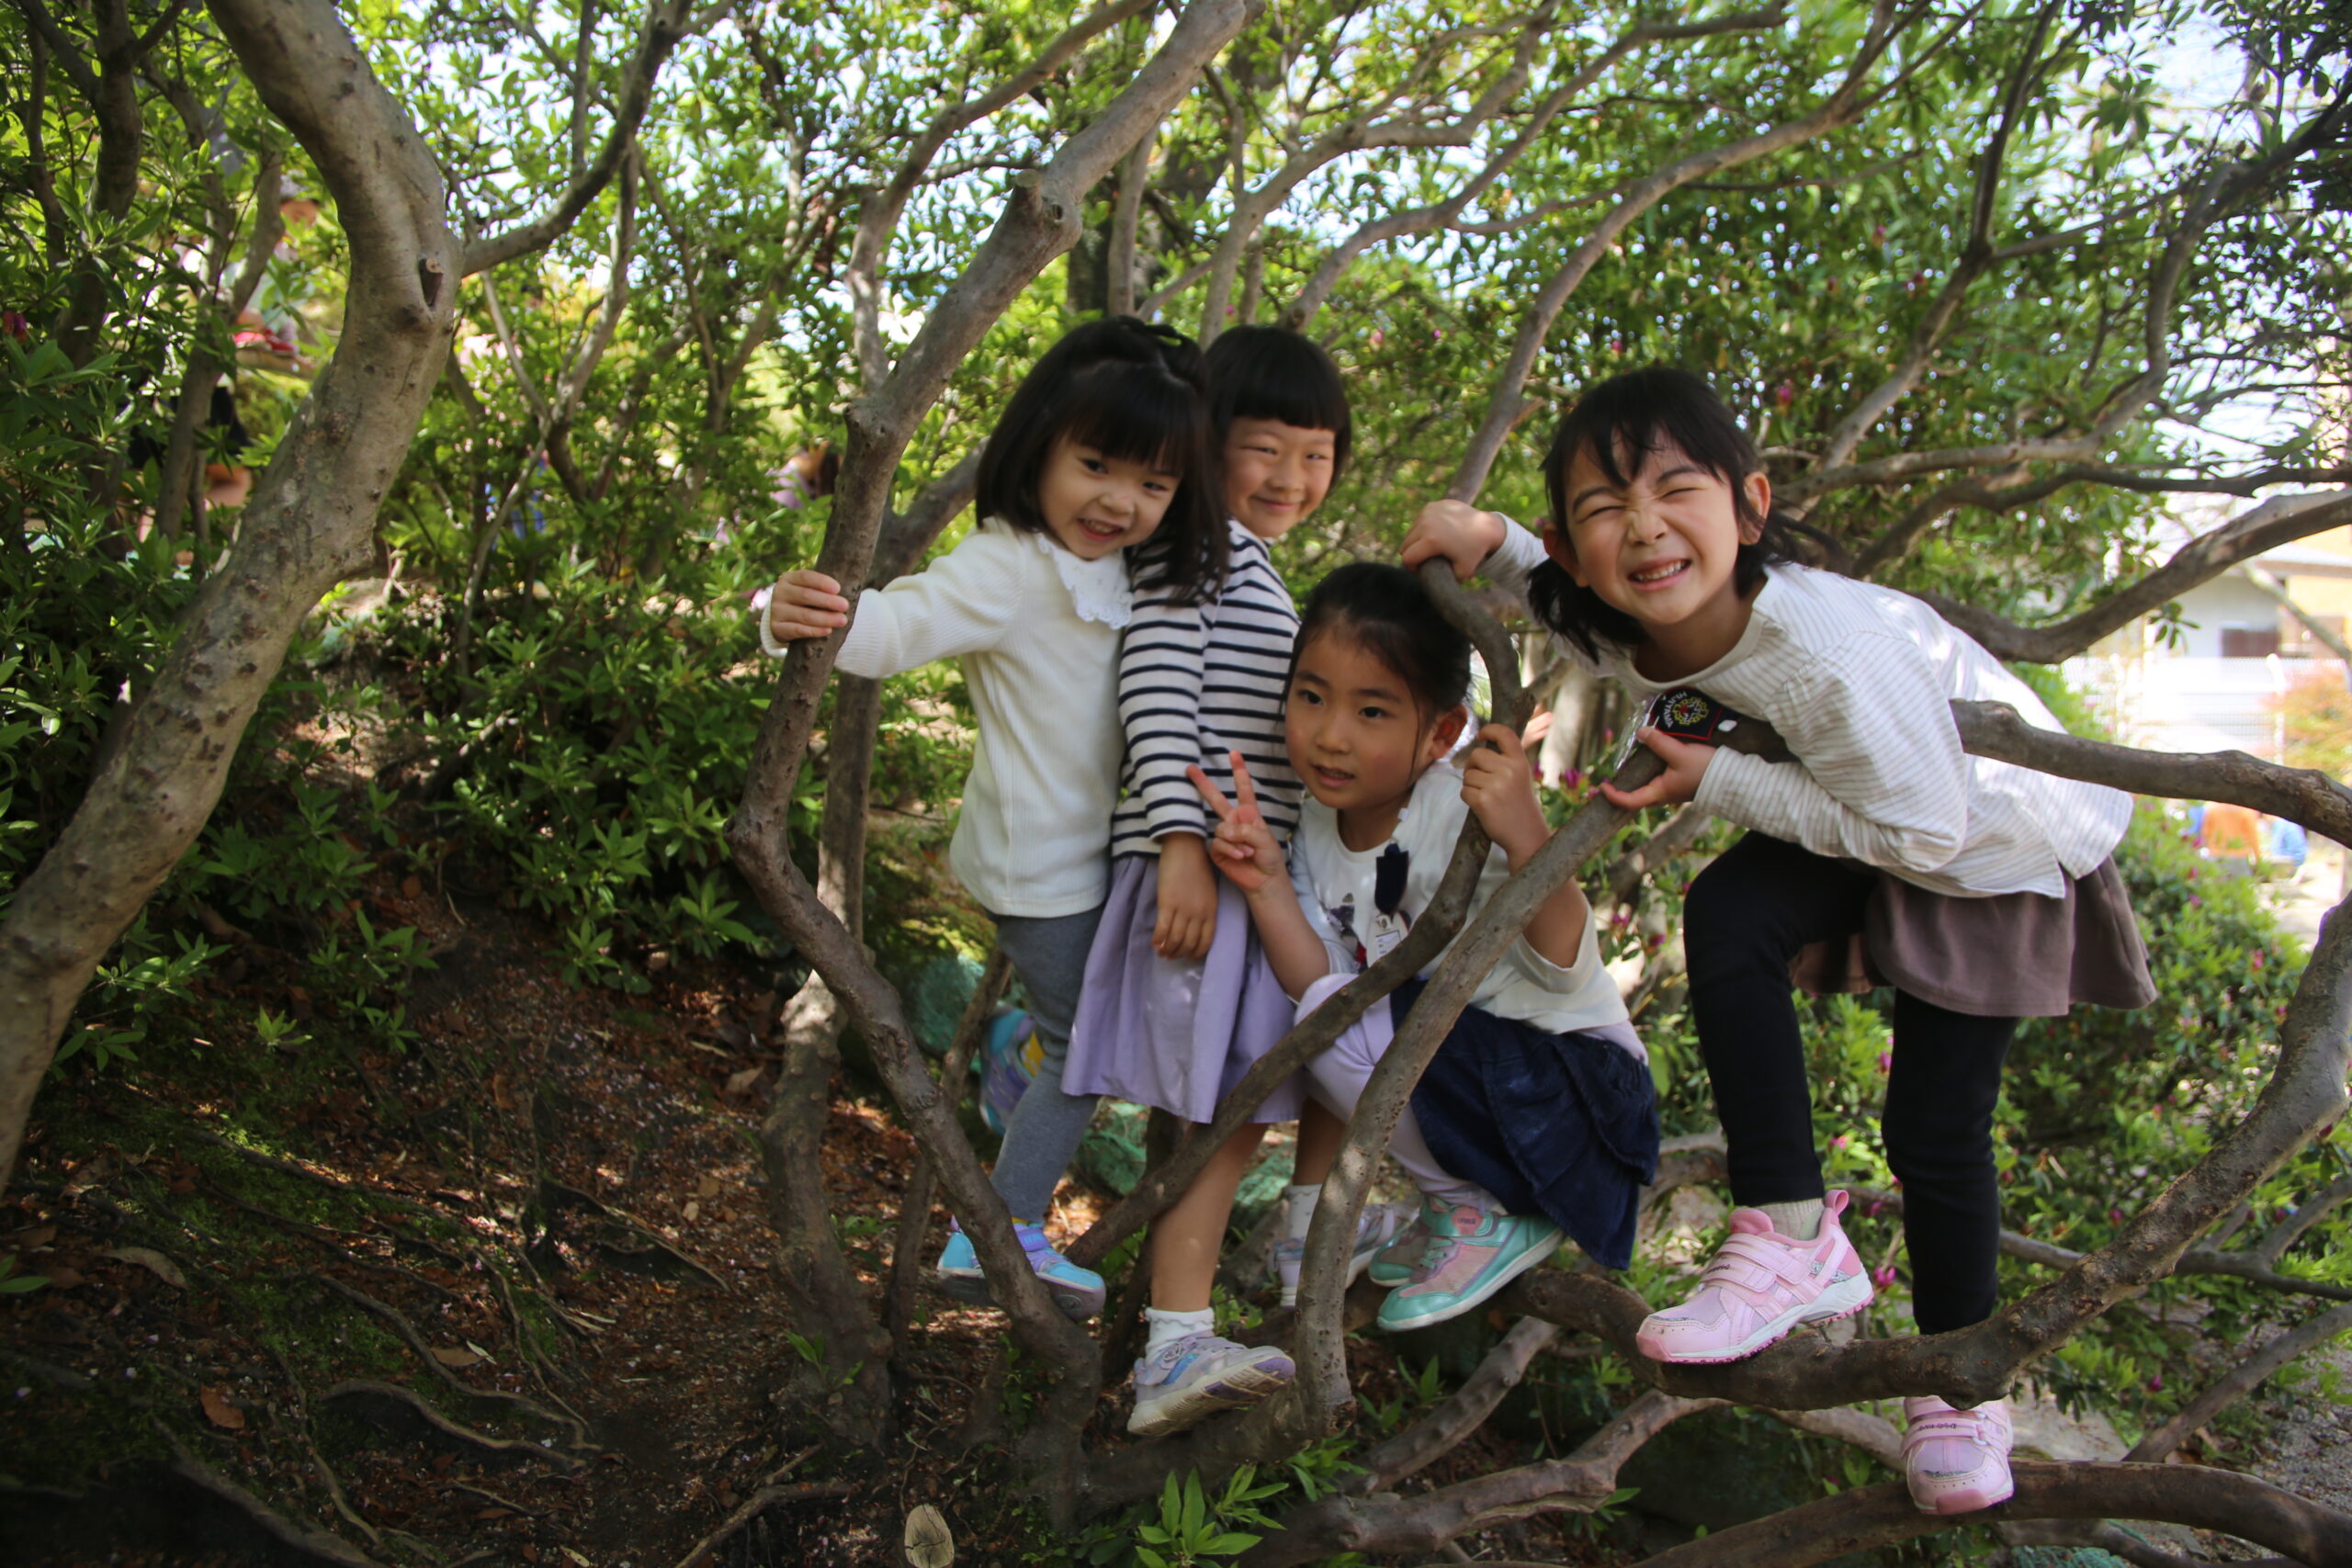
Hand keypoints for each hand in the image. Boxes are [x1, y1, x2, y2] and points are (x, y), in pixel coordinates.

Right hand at [765, 569, 849, 641]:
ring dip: (825, 618)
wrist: (784, 620)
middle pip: (806, 595)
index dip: (822, 582)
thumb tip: (843, 595)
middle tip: (844, 606)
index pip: (805, 577)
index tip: (838, 589)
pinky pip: (797, 630)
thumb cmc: (804, 602)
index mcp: (788, 579)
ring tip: (842, 620)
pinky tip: (827, 630)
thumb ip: (822, 589)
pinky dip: (814, 631)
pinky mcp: (776, 627)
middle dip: (827, 601)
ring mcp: (776, 610)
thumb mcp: (809, 590)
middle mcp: (780, 592)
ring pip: (804, 615)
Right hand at [1153, 834, 1218, 960]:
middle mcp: (1199, 913)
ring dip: (1168, 949)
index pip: (1206, 940)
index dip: (1196, 952)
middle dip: (1180, 953)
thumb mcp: (1208, 890)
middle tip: (1171, 956)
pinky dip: (1158, 939)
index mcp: (1211, 910)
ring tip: (1161, 952)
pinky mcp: (1167, 903)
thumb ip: (1203, 908)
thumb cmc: (1197, 865)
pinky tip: (1154, 943)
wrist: (1185, 848)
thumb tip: (1194, 924)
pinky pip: (1162, 929)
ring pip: (1175, 939)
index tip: (1189, 956)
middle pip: (1189, 943)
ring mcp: (1183, 909)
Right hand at [1188, 753, 1285, 895]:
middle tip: (1189, 768)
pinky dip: (1231, 850)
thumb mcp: (1265, 838)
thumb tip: (1226, 830)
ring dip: (1237, 841)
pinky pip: (1218, 843)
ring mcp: (1225, 835)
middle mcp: (1234, 821)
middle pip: (1216, 798)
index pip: (1244, 789)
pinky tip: (1241, 857)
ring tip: (1249, 851)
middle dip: (1203, 783)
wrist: (1264, 879)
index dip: (1239, 771)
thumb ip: (1246, 830)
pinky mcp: (1217, 850)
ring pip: (1222, 829)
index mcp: (1249, 814)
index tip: (1234, 753)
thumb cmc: (1269, 856)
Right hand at [1400, 500, 1506, 581]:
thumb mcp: (1461, 573)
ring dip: (1417, 541)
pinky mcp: (1432, 505)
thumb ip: (1443, 581)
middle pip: (1405, 544)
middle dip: (1412, 554)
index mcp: (1431, 540)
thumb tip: (1431, 585)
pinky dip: (1424, 528)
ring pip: (1410, 532)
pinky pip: (1419, 520)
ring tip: (1431, 547)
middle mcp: (1426, 523)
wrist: (1487, 527)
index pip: (1407, 558)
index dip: (1411, 568)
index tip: (1421, 571)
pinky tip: (1436, 533)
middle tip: (1424, 560)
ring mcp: (1428, 512)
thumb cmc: (1475, 551)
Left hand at [1460, 719, 1551, 865]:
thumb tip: (1480, 746)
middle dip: (1473, 766)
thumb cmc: (1520, 805)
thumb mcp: (1521, 777)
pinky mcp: (1483, 801)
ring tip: (1488, 796)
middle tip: (1482, 779)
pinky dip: (1469, 798)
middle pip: (1476, 755)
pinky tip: (1483, 806)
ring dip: (1472, 785)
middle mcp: (1509, 770)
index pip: (1504, 733)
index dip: (1490, 730)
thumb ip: (1506, 762)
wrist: (1526, 835)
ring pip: (1468, 775)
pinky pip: (1464, 791)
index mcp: (1520, 762)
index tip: (1481, 735)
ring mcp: (1496, 785)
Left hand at [1599, 727, 1714, 810]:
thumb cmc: (1706, 769)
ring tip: (1634, 758)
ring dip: (1641, 776)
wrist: (1734, 777)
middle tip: (1616, 774)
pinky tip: (1656, 755)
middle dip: (1625, 787)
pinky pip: (1663, 778)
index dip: (1613, 796)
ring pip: (1651, 786)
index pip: (1630, 801)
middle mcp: (1665, 794)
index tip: (1602, 786)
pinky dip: (1655, 769)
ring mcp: (1675, 789)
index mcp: (1660, 792)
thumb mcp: (1679, 753)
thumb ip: (1659, 742)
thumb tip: (1641, 732)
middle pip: (1639, 796)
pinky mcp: (1684, 782)